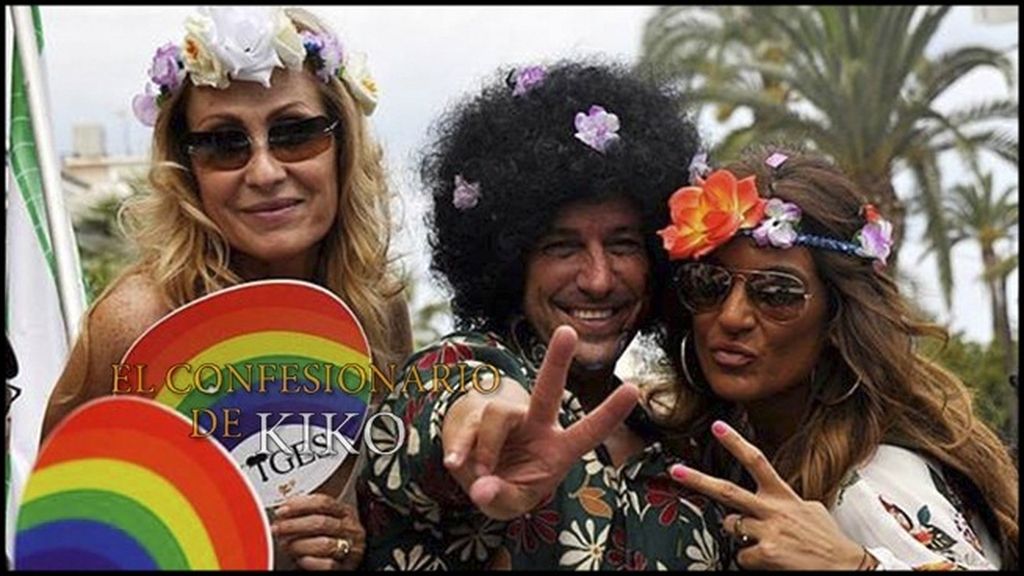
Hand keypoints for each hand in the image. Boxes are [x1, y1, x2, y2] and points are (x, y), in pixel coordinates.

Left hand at [271, 494, 364, 569]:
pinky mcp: (345, 568)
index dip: (300, 505)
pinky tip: (300, 559)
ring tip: (286, 546)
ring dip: (299, 545)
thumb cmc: (329, 540)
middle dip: (294, 525)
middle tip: (278, 528)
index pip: (324, 502)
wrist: (342, 564)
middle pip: (322, 522)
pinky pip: (327, 565)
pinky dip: (310, 562)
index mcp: (346, 513)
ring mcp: (350, 549)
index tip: (282, 510)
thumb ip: (310, 514)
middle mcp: (351, 530)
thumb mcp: (326, 522)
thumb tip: (283, 512)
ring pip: (324, 544)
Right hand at [442, 325, 638, 519]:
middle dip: (556, 361)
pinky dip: (460, 449)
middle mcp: (537, 425)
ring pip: (498, 415)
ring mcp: (506, 418)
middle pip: (548, 389)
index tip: (633, 389)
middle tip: (568, 331)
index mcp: (558, 449)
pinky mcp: (475, 417)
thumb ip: (501, 498)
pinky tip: (454, 463)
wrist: (475, 479)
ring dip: (487, 448)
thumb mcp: (510, 504)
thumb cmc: (507, 488)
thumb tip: (482, 488)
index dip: (609, 413)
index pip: (588, 431)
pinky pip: (469, 426)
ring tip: (480, 475)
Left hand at [668, 420, 865, 569]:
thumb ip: (786, 501)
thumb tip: (774, 501)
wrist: (845, 567)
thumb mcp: (810, 509)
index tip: (717, 427)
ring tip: (764, 540)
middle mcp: (772, 510)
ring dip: (740, 534)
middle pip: (727, 490)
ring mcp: (767, 531)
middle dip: (697, 480)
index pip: (757, 461)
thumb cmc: (827, 540)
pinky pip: (741, 556)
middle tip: (675, 471)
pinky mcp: (765, 553)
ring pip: (731, 526)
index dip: (735, 443)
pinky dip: (751, 560)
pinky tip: (769, 560)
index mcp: (783, 496)